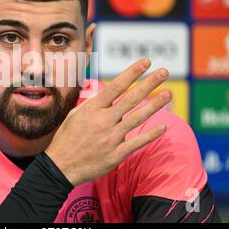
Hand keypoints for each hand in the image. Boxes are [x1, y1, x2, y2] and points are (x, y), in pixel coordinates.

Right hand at [45, 58, 171, 185]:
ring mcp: (111, 138)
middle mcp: (103, 121)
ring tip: (168, 94)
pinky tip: (163, 126)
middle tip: (164, 72)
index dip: (132, 73)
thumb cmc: (66, 138)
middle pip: (130, 99)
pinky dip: (151, 134)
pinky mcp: (115, 155)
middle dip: (149, 83)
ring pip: (137, 118)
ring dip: (154, 105)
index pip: (116, 86)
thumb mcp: (74, 115)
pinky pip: (137, 142)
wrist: (60, 166)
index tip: (145, 62)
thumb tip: (105, 94)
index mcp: (92, 109)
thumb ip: (92, 104)